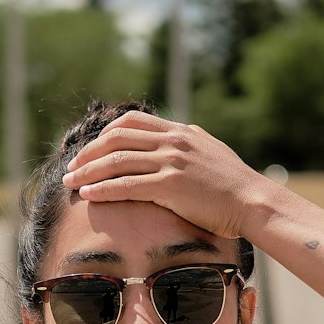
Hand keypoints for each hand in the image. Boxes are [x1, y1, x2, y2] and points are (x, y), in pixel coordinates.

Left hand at [61, 111, 260, 240]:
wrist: (254, 202)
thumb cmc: (235, 186)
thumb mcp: (211, 153)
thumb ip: (188, 146)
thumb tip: (174, 143)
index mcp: (180, 132)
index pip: (132, 122)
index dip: (104, 135)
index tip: (90, 150)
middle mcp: (173, 141)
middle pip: (117, 138)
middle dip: (88, 153)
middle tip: (72, 167)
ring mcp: (172, 161)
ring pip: (116, 160)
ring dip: (87, 171)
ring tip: (70, 183)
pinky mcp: (171, 186)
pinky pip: (126, 185)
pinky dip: (102, 189)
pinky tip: (88, 195)